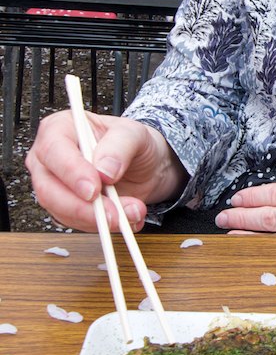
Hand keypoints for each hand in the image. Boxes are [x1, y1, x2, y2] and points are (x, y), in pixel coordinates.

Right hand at [25, 111, 186, 232]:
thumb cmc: (133, 143)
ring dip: (98, 219)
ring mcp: (56, 186)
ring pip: (62, 211)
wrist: (147, 166)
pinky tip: (125, 218)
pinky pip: (77, 223)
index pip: (53, 150)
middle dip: (82, 207)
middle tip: (113, 213)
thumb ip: (119, 147)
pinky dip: (103, 225)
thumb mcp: (134, 133)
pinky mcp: (67, 208)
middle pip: (49, 189)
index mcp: (60, 129)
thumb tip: (103, 170)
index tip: (93, 189)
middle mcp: (51, 159)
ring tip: (131, 213)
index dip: (71, 172)